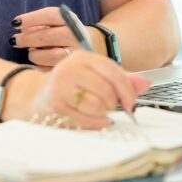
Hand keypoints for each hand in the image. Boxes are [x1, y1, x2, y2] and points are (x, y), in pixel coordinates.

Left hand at [11, 6, 101, 67]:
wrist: (90, 44)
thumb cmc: (63, 32)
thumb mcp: (54, 23)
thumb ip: (38, 24)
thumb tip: (21, 30)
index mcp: (70, 20)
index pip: (50, 15)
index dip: (31, 18)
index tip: (15, 23)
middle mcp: (76, 35)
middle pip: (48, 36)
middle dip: (27, 39)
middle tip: (14, 40)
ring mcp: (77, 53)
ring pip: (51, 55)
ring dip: (35, 54)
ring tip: (30, 52)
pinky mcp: (73, 67)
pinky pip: (52, 69)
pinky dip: (41, 65)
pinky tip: (38, 61)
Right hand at [15, 50, 150, 129]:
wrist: (35, 97)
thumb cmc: (70, 87)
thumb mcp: (94, 77)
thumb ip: (121, 80)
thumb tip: (146, 84)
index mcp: (82, 57)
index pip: (114, 72)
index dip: (127, 91)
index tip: (131, 104)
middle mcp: (69, 68)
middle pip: (107, 91)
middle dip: (112, 104)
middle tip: (106, 107)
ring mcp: (60, 86)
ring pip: (98, 106)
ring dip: (102, 114)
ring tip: (94, 111)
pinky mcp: (55, 104)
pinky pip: (87, 120)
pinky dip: (94, 123)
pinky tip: (89, 119)